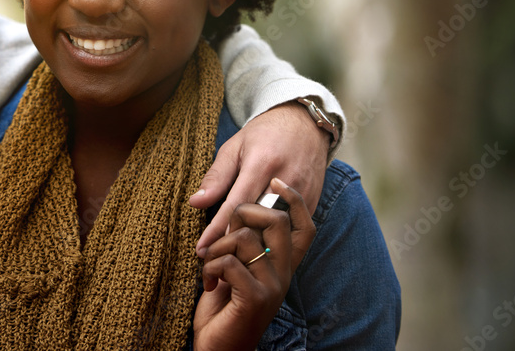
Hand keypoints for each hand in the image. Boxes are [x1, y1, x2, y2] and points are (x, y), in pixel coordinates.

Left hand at [189, 101, 328, 253]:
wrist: (304, 123)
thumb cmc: (263, 134)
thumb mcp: (234, 147)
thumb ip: (217, 176)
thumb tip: (195, 202)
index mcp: (262, 164)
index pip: (236, 204)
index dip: (217, 229)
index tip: (201, 249)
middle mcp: (284, 180)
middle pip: (258, 221)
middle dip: (235, 243)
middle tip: (213, 260)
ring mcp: (303, 192)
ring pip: (277, 229)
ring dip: (255, 246)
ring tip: (232, 259)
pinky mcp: (313, 201)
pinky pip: (292, 228)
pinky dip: (275, 240)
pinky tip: (258, 251)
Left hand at [192, 179, 315, 350]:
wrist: (220, 350)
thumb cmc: (223, 307)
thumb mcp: (232, 268)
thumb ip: (240, 240)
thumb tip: (237, 214)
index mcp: (282, 264)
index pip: (304, 226)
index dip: (296, 201)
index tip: (278, 181)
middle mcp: (284, 273)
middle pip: (277, 221)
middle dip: (243, 212)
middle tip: (224, 230)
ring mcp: (273, 286)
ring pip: (246, 238)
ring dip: (217, 246)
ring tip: (210, 266)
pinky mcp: (256, 298)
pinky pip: (231, 263)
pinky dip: (211, 268)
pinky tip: (210, 284)